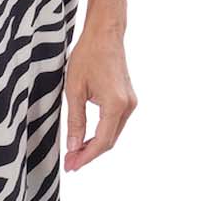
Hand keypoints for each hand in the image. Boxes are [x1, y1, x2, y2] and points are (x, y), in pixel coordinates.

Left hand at [63, 23, 136, 171]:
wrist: (105, 34)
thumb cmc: (87, 56)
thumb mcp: (74, 90)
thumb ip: (75, 121)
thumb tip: (74, 146)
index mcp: (115, 105)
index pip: (102, 142)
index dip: (86, 157)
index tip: (71, 166)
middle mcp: (128, 106)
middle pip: (109, 141)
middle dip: (89, 154)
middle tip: (70, 163)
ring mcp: (130, 102)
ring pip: (113, 133)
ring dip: (95, 145)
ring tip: (75, 153)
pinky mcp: (128, 99)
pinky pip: (115, 123)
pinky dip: (101, 133)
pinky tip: (86, 138)